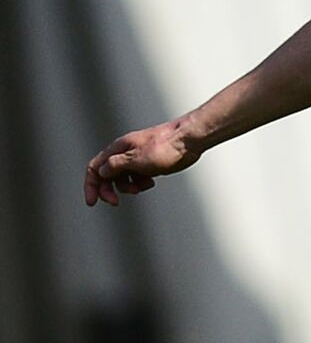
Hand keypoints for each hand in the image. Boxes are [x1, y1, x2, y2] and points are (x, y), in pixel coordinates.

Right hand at [84, 121, 201, 206]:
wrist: (189, 140)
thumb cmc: (165, 146)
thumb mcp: (136, 158)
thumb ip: (115, 166)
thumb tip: (101, 171)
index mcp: (118, 148)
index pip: (95, 167)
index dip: (90, 185)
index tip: (92, 202)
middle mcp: (126, 153)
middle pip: (107, 175)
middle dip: (109, 190)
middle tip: (115, 202)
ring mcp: (138, 159)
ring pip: (123, 178)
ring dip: (127, 188)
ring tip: (141, 188)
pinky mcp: (149, 164)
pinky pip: (137, 178)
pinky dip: (140, 184)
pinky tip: (151, 182)